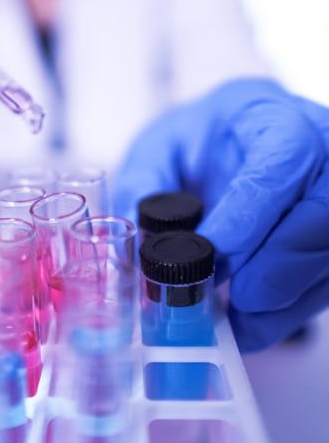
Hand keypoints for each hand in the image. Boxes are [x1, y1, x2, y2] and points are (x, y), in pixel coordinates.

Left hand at [113, 78, 328, 351]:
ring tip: (237, 324)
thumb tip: (133, 248)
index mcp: (269, 118)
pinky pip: (324, 277)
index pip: (283, 157)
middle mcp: (318, 150)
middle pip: (321, 210)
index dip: (252, 211)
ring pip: (328, 251)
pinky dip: (288, 309)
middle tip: (232, 302)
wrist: (232, 143)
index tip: (212, 253)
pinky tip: (252, 324)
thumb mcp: (158, 150)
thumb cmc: (198, 142)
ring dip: (284, 299)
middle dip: (275, 266)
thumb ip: (143, 187)